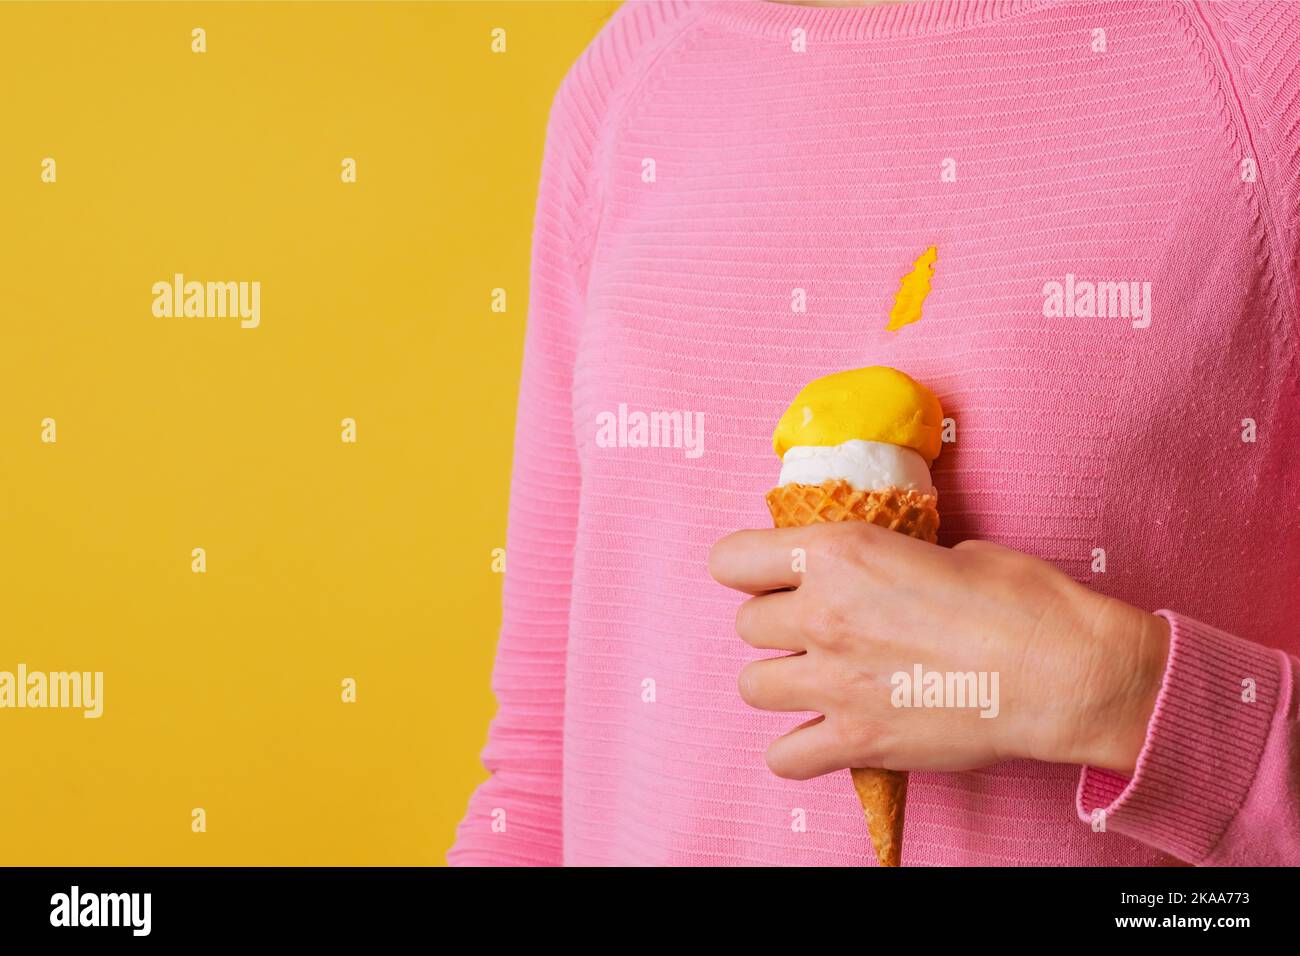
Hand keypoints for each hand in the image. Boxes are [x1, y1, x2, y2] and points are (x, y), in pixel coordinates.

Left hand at [708, 523, 1169, 779]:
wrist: (1067, 673)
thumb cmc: (1021, 600)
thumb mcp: (944, 548)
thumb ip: (883, 560)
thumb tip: (871, 573)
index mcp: (839, 553)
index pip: (732, 559)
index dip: (748, 567)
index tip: (769, 575)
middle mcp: (822, 615)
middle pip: (747, 625)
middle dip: (778, 625)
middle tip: (819, 629)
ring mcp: (834, 682)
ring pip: (752, 686)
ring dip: (782, 682)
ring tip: (821, 679)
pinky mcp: (857, 740)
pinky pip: (783, 757)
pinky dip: (798, 749)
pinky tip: (826, 733)